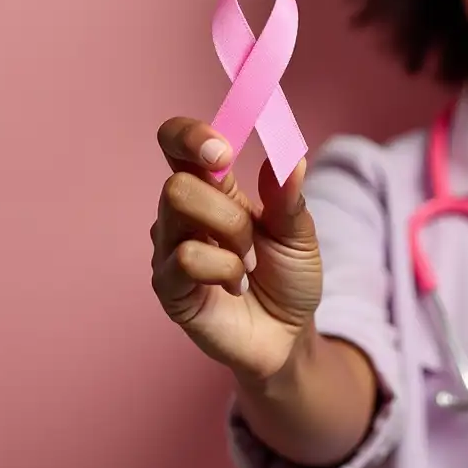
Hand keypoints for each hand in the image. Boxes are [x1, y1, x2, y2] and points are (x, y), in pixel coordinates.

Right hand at [151, 117, 322, 381]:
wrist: (289, 332)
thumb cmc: (288, 275)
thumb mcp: (299, 232)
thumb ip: (288, 196)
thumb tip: (290, 156)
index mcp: (214, 188)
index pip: (179, 144)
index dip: (189, 135)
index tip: (221, 148)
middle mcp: (183, 213)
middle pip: (179, 181)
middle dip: (228, 209)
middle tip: (253, 238)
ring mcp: (170, 248)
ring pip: (179, 210)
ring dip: (231, 238)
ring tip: (248, 264)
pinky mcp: (168, 285)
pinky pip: (184, 258)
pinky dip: (222, 269)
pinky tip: (234, 285)